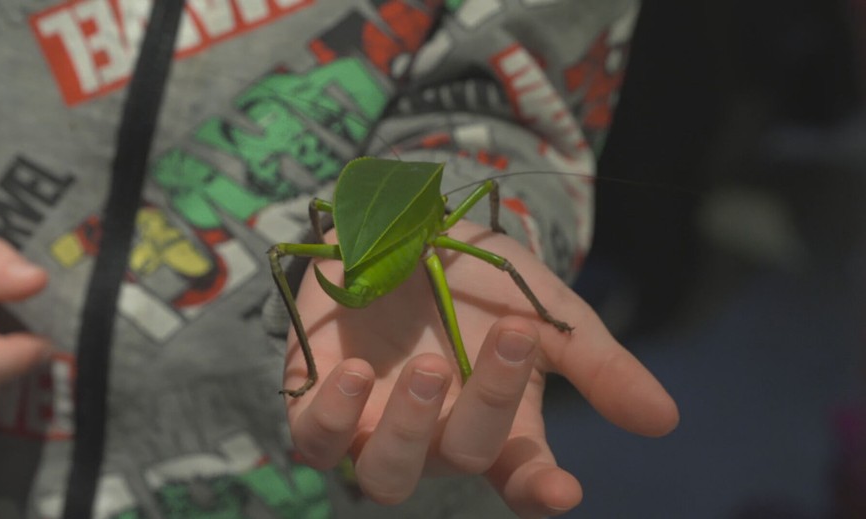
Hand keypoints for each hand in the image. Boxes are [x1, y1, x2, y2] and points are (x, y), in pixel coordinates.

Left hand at [283, 220, 678, 516]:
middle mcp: (437, 434)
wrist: (401, 223)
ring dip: (408, 427)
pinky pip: (315, 437)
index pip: (521, 480)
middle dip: (488, 404)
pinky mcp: (317, 397)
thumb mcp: (544, 309)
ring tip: (429, 366)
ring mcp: (375, 422)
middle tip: (508, 335)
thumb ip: (596, 363)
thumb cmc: (477, 274)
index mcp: (497, 423)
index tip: (562, 489)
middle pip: (462, 459)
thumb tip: (665, 420)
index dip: (540, 493)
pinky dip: (331, 417)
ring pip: (384, 474)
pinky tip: (352, 372)